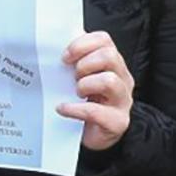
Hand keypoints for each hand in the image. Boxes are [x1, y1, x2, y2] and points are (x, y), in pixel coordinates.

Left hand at [60, 31, 133, 151]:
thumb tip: (53, 45)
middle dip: (85, 64)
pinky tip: (64, 109)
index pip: (104, 40)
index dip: (82, 44)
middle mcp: (122, 79)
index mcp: (113, 64)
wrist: (93, 135)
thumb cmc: (86, 102)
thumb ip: (75, 61)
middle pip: (109, 56)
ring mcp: (123, 100)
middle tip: (73, 76)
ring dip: (85, 85)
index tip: (65, 57)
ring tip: (75, 93)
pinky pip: (96, 111)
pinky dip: (75, 109)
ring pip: (109, 81)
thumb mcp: (81, 78)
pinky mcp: (118, 122)